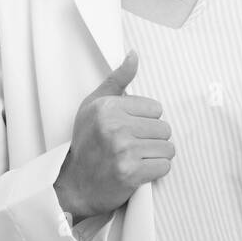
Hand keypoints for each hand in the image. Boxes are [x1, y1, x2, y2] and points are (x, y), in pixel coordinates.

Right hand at [54, 49, 174, 222]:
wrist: (74, 185)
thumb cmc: (87, 143)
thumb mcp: (94, 106)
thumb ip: (117, 80)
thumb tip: (134, 55)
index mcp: (108, 107)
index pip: (156, 109)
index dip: (145, 121)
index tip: (129, 130)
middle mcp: (115, 127)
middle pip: (164, 128)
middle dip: (153, 139)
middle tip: (133, 147)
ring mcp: (123, 150)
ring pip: (167, 148)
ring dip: (156, 156)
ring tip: (136, 159)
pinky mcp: (131, 173)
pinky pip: (164, 166)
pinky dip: (156, 171)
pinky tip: (139, 171)